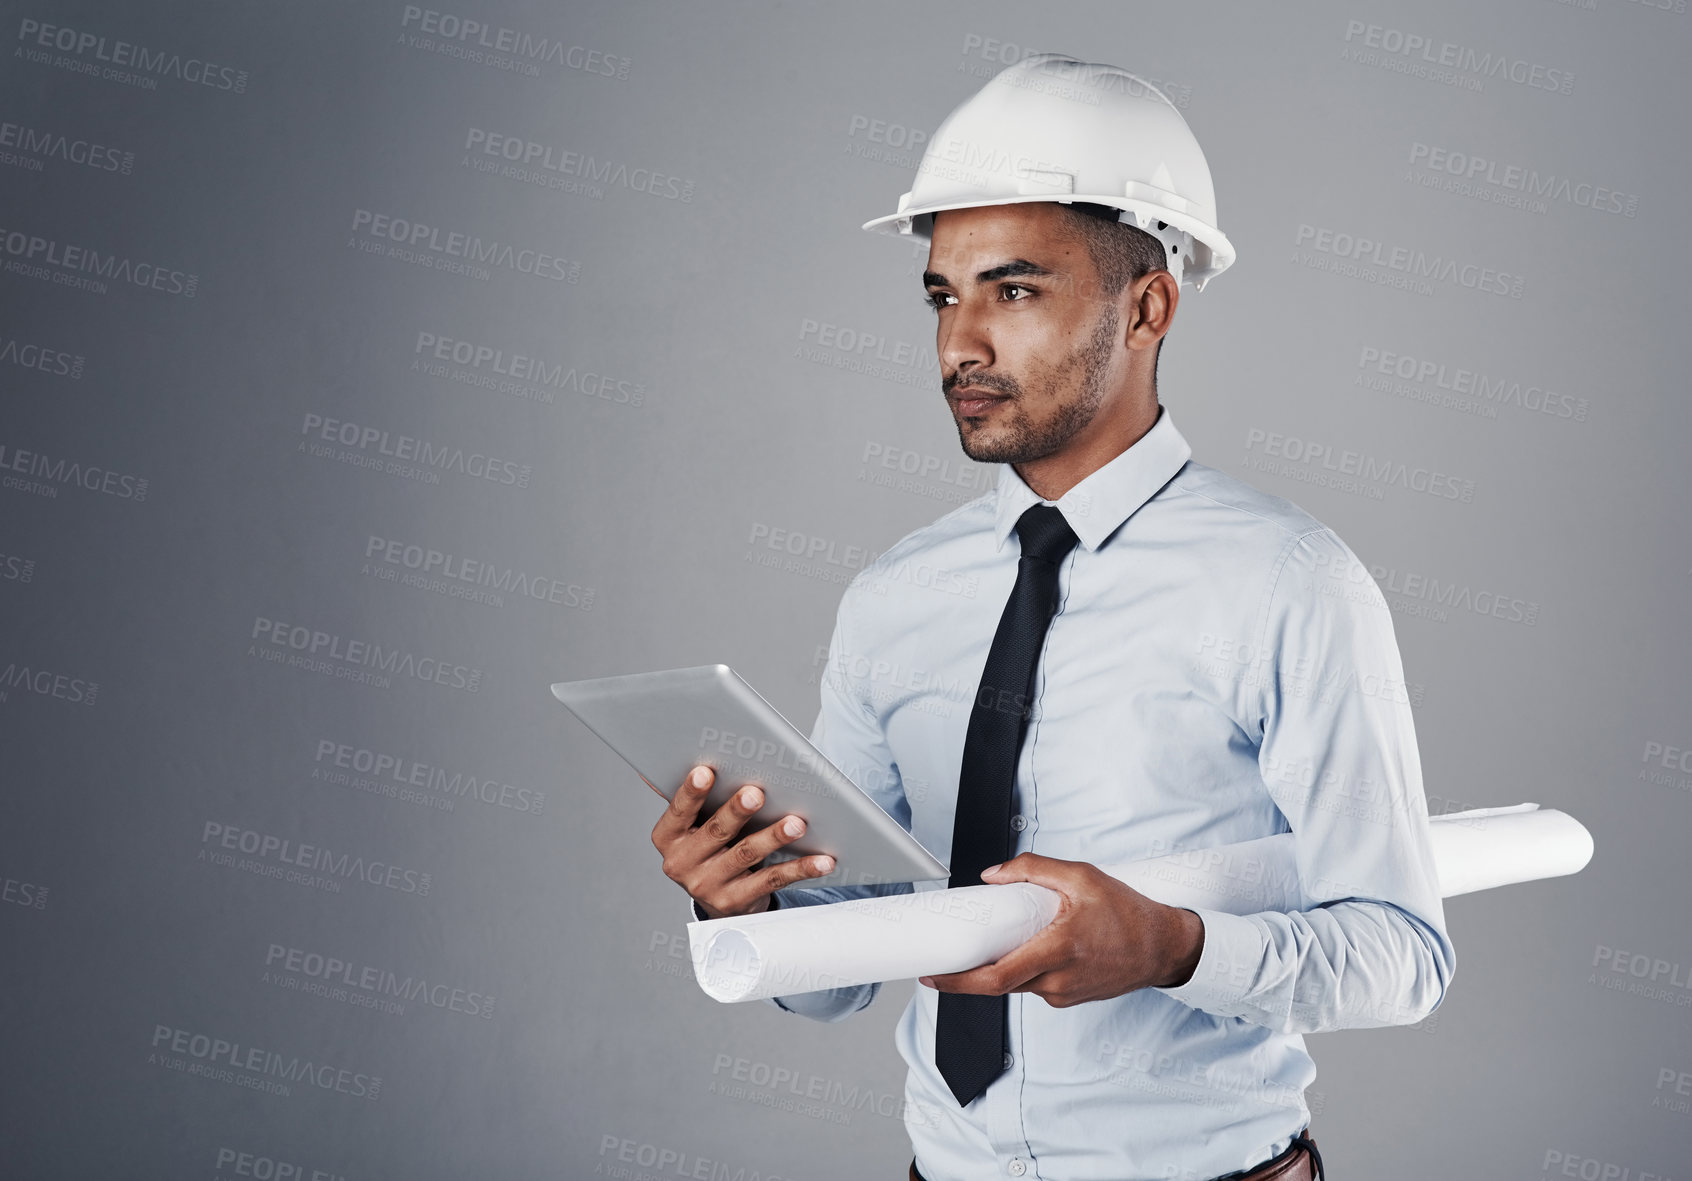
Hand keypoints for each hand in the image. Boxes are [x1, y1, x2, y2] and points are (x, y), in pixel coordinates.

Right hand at [650, 764, 835, 918]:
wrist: (717, 897)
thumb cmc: (709, 846)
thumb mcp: (693, 825)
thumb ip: (693, 799)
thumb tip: (680, 763)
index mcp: (668, 838)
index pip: (678, 812)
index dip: (691, 793)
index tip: (706, 772)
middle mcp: (682, 864)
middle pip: (715, 831)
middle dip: (737, 811)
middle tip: (757, 793)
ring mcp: (708, 886)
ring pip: (746, 855)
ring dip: (773, 837)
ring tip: (796, 823)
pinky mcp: (737, 901)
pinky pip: (772, 880)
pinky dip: (799, 868)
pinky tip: (821, 860)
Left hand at [917, 853, 1204, 1006]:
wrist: (1164, 948)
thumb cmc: (1129, 913)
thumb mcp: (1082, 876)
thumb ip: (1034, 869)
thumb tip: (994, 874)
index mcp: (1057, 951)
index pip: (996, 978)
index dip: (959, 981)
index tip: (933, 976)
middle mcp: (1058, 981)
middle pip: (999, 984)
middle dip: (971, 972)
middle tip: (948, 955)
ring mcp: (1064, 995)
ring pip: (1017, 984)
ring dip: (1002, 966)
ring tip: (999, 939)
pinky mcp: (1070, 999)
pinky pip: (1035, 986)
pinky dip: (1025, 968)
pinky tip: (1031, 948)